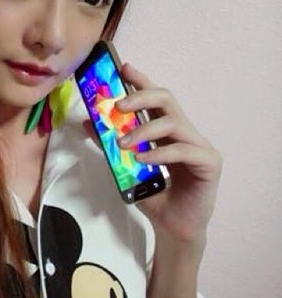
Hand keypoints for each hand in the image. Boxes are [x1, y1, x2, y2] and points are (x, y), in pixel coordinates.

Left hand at [113, 63, 221, 245]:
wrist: (173, 229)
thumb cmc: (156, 197)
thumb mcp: (127, 169)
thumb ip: (112, 146)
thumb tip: (89, 123)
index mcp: (169, 131)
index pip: (156, 99)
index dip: (141, 81)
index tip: (123, 69)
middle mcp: (186, 133)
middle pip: (167, 100)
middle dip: (141, 97)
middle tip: (117, 106)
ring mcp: (200, 146)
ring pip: (173, 122)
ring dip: (144, 130)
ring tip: (122, 143)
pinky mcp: (209, 163)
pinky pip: (183, 150)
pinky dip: (159, 153)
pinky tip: (143, 160)